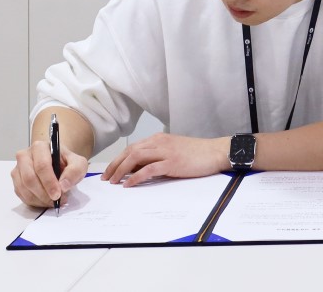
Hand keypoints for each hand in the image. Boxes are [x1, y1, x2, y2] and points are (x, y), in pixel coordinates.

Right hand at [11, 142, 88, 208]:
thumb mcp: (78, 164)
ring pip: (24, 188)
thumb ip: (75, 171)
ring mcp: (18, 168)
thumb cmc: (66, 162)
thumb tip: (63, 186)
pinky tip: (45, 201)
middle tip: (56, 201)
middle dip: (43, 193)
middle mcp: (24, 156)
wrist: (58, 163)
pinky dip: (34, 201)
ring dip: (39, 199)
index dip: (49, 182)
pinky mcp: (16, 181)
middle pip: (29, 178)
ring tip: (53, 201)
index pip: (41, 166)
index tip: (58, 194)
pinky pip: (21, 194)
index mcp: (40, 147)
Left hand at [101, 133, 228, 186]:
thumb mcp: (175, 150)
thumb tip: (140, 168)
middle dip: (115, 165)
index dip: (119, 159)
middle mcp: (160, 142)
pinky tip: (129, 184)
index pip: (133, 147)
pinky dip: (136, 177)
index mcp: (159, 139)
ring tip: (114, 182)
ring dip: (121, 170)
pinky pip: (148, 169)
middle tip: (106, 178)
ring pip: (135, 158)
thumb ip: (158, 155)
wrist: (216, 151)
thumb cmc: (198, 153)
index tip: (110, 170)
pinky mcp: (172, 162)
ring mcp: (166, 151)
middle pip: (130, 152)